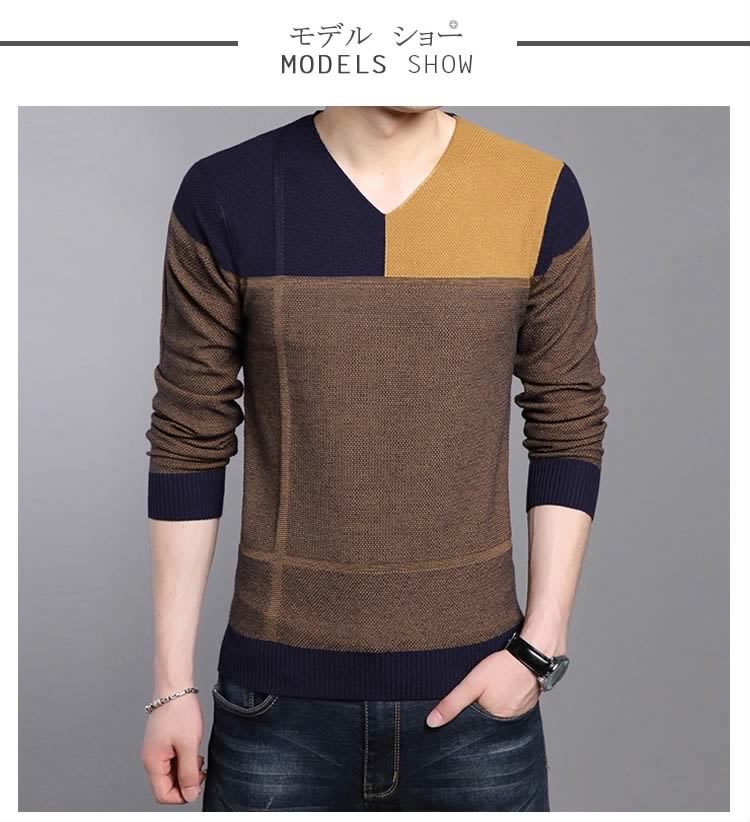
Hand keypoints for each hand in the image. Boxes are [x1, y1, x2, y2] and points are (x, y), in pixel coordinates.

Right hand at [141, 692, 205, 803]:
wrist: (175, 686)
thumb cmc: (179, 711)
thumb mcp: (189, 745)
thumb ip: (189, 773)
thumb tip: (189, 795)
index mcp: (153, 762)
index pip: (163, 795)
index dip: (182, 795)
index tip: (198, 784)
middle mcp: (150, 758)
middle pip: (166, 785)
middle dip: (185, 782)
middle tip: (201, 769)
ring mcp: (155, 749)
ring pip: (170, 773)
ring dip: (185, 771)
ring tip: (198, 758)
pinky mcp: (162, 742)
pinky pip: (171, 760)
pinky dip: (183, 760)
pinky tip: (193, 750)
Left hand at [425, 649, 540, 726]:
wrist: (534, 652)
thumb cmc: (503, 667)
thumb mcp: (472, 684)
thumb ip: (452, 703)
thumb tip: (432, 723)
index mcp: (496, 722)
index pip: (475, 726)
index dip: (466, 717)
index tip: (462, 706)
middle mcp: (511, 722)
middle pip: (488, 717)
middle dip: (480, 708)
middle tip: (479, 691)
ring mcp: (522, 710)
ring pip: (500, 708)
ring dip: (494, 701)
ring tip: (491, 687)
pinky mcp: (528, 699)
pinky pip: (512, 701)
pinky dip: (506, 695)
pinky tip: (502, 684)